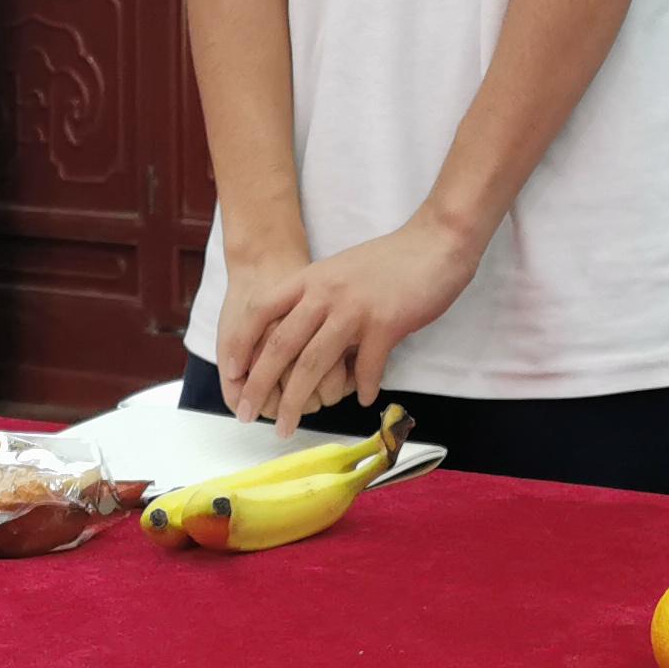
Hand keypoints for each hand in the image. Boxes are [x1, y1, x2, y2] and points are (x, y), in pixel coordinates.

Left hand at [235, 215, 483, 433]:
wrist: (437, 240)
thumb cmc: (391, 259)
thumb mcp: (341, 270)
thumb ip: (319, 297)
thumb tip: (300, 334)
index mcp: (312, 278)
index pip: (261, 310)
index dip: (242, 343)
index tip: (232, 373)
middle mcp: (326, 292)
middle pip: (281, 345)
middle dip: (259, 385)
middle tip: (247, 415)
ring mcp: (355, 309)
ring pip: (314, 364)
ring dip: (298, 402)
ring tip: (288, 427)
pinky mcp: (386, 323)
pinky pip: (366, 369)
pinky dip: (361, 389)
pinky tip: (363, 399)